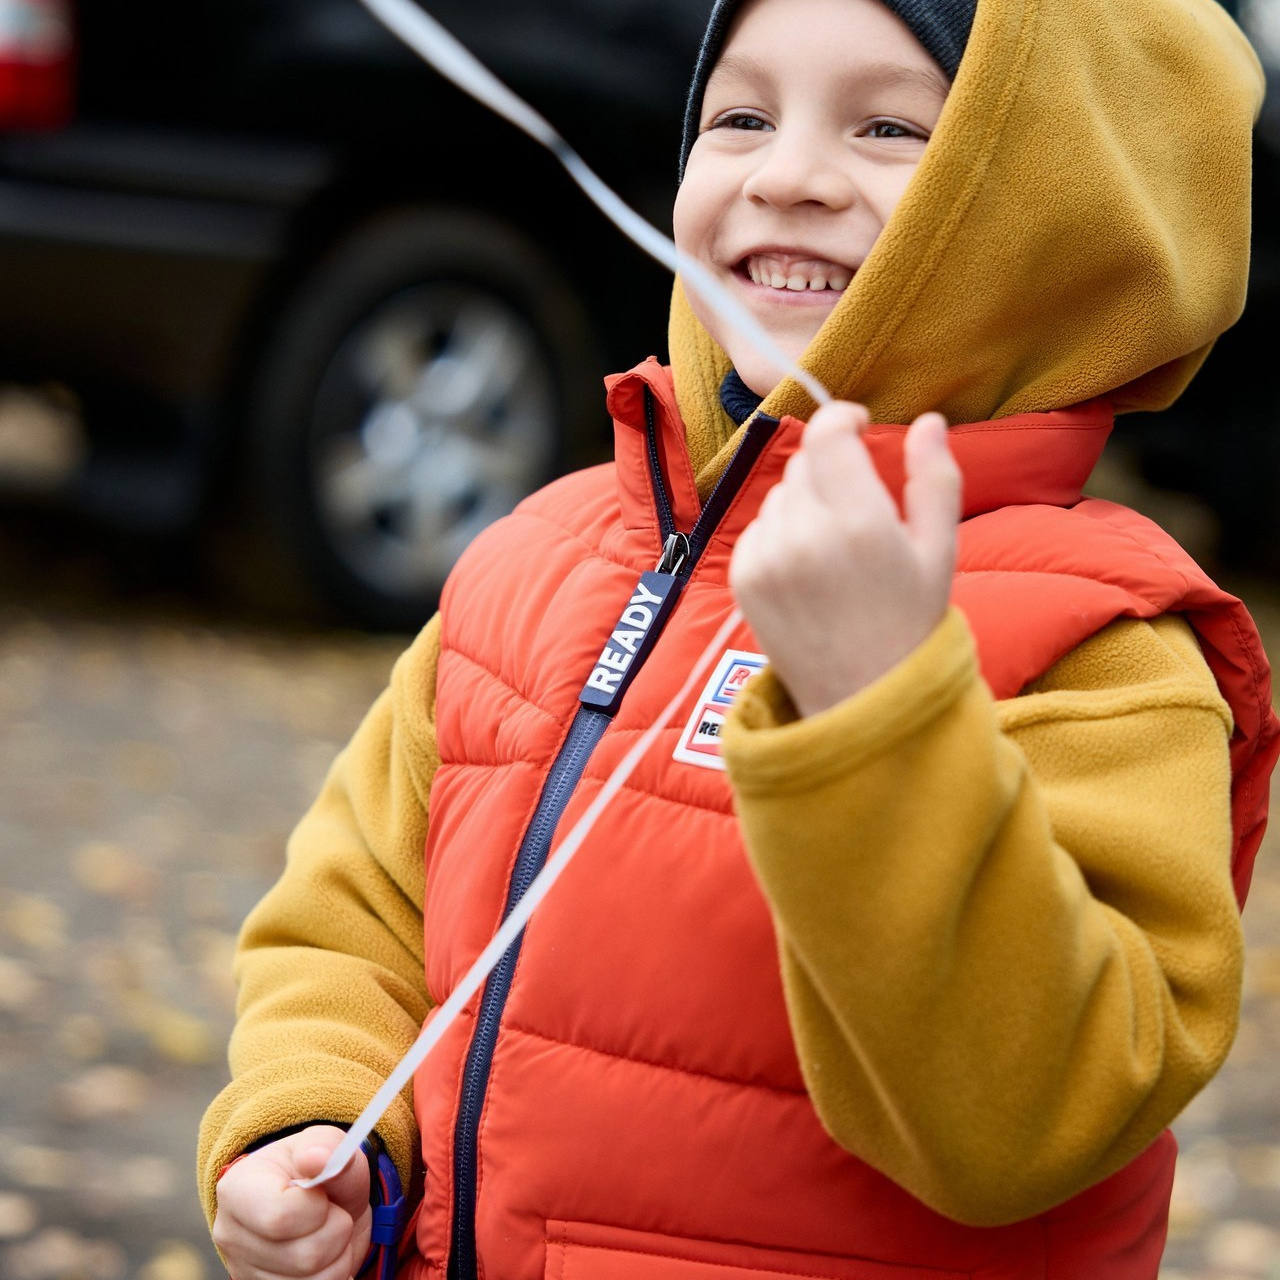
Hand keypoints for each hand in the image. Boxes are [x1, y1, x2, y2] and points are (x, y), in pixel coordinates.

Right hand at [212, 1125, 371, 1279]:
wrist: (317, 1201)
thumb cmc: (318, 1171)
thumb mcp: (328, 1146)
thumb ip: (326, 1147)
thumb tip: (316, 1158)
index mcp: (238, 1189)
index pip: (280, 1217)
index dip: (318, 1209)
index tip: (324, 1195)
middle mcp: (231, 1235)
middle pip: (304, 1256)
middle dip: (337, 1232)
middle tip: (335, 1212)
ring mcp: (243, 1270)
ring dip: (339, 1256)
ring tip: (330, 1232)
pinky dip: (332, 1275)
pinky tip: (325, 1255)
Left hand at [730, 400, 959, 716]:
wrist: (861, 698)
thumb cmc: (909, 622)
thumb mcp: (939, 550)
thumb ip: (935, 479)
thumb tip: (929, 421)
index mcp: (859, 523)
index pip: (827, 434)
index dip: (841, 418)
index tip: (857, 425)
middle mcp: (805, 535)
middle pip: (804, 461)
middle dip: (830, 470)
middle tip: (858, 511)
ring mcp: (766, 558)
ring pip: (780, 493)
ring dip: (805, 502)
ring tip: (834, 550)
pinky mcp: (742, 578)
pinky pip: (758, 527)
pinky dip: (780, 534)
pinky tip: (808, 570)